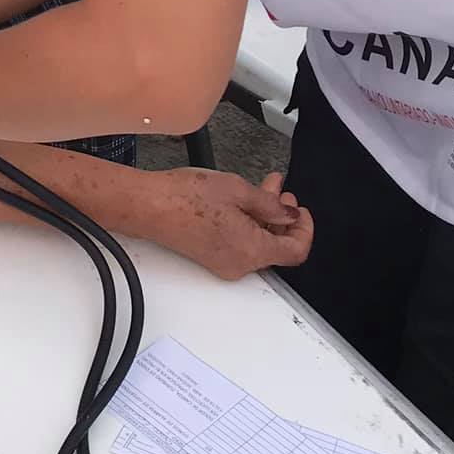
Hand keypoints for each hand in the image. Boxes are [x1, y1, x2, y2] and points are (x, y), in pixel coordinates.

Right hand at [142, 169, 313, 280]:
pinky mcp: (210, 256)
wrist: (148, 206)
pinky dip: (246, 223)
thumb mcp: (238, 190)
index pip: (296, 251)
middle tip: (281, 192)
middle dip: (282, 217)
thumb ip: (270, 205)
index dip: (305, 229)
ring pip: (257, 243)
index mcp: (252, 251)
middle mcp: (240, 264)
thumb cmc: (184, 198)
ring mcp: (224, 263)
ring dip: (263, 216)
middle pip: (276, 246)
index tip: (300, 210)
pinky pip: (239, 243)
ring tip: (260, 189)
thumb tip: (288, 215)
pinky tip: (241, 201)